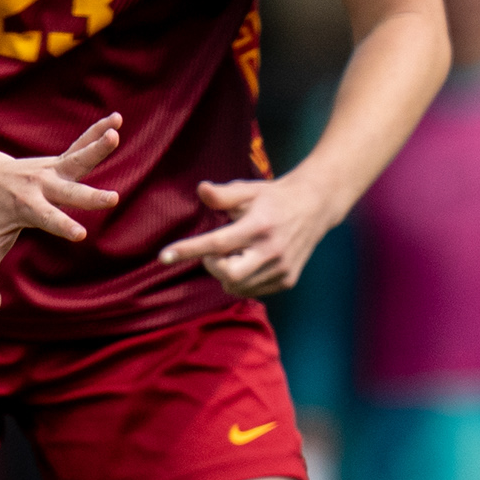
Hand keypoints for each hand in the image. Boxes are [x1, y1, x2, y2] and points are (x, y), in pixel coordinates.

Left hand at [0, 116, 122, 312]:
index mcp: (26, 208)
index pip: (47, 219)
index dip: (62, 226)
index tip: (80, 235)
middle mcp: (40, 187)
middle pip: (68, 192)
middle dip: (88, 197)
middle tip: (112, 199)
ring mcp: (50, 171)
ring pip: (76, 159)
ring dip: (95, 147)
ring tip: (114, 134)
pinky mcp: (58, 161)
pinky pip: (80, 145)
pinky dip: (96, 132)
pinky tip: (116, 120)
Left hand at [156, 151, 335, 299]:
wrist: (315, 206)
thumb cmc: (273, 197)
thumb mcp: (248, 189)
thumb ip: (223, 195)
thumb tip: (201, 190)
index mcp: (258, 226)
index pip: (217, 243)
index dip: (188, 250)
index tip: (164, 256)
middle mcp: (272, 250)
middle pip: (228, 275)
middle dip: (212, 266)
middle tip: (216, 251)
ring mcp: (282, 268)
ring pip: (237, 286)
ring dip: (226, 274)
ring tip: (237, 252)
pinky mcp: (288, 280)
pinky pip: (252, 290)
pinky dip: (242, 281)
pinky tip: (250, 261)